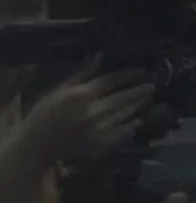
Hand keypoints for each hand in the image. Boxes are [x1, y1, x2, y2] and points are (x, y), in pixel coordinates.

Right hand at [18, 58, 153, 163]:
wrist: (35, 147)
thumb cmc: (43, 115)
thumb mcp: (59, 91)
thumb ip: (82, 74)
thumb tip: (100, 55)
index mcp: (83, 95)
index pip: (112, 80)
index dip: (129, 74)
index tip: (142, 70)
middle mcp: (94, 111)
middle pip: (124, 97)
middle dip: (140, 90)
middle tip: (153, 84)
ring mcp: (99, 129)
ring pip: (125, 113)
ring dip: (138, 105)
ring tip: (147, 98)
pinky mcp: (100, 144)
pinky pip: (122, 133)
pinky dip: (132, 126)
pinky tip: (139, 120)